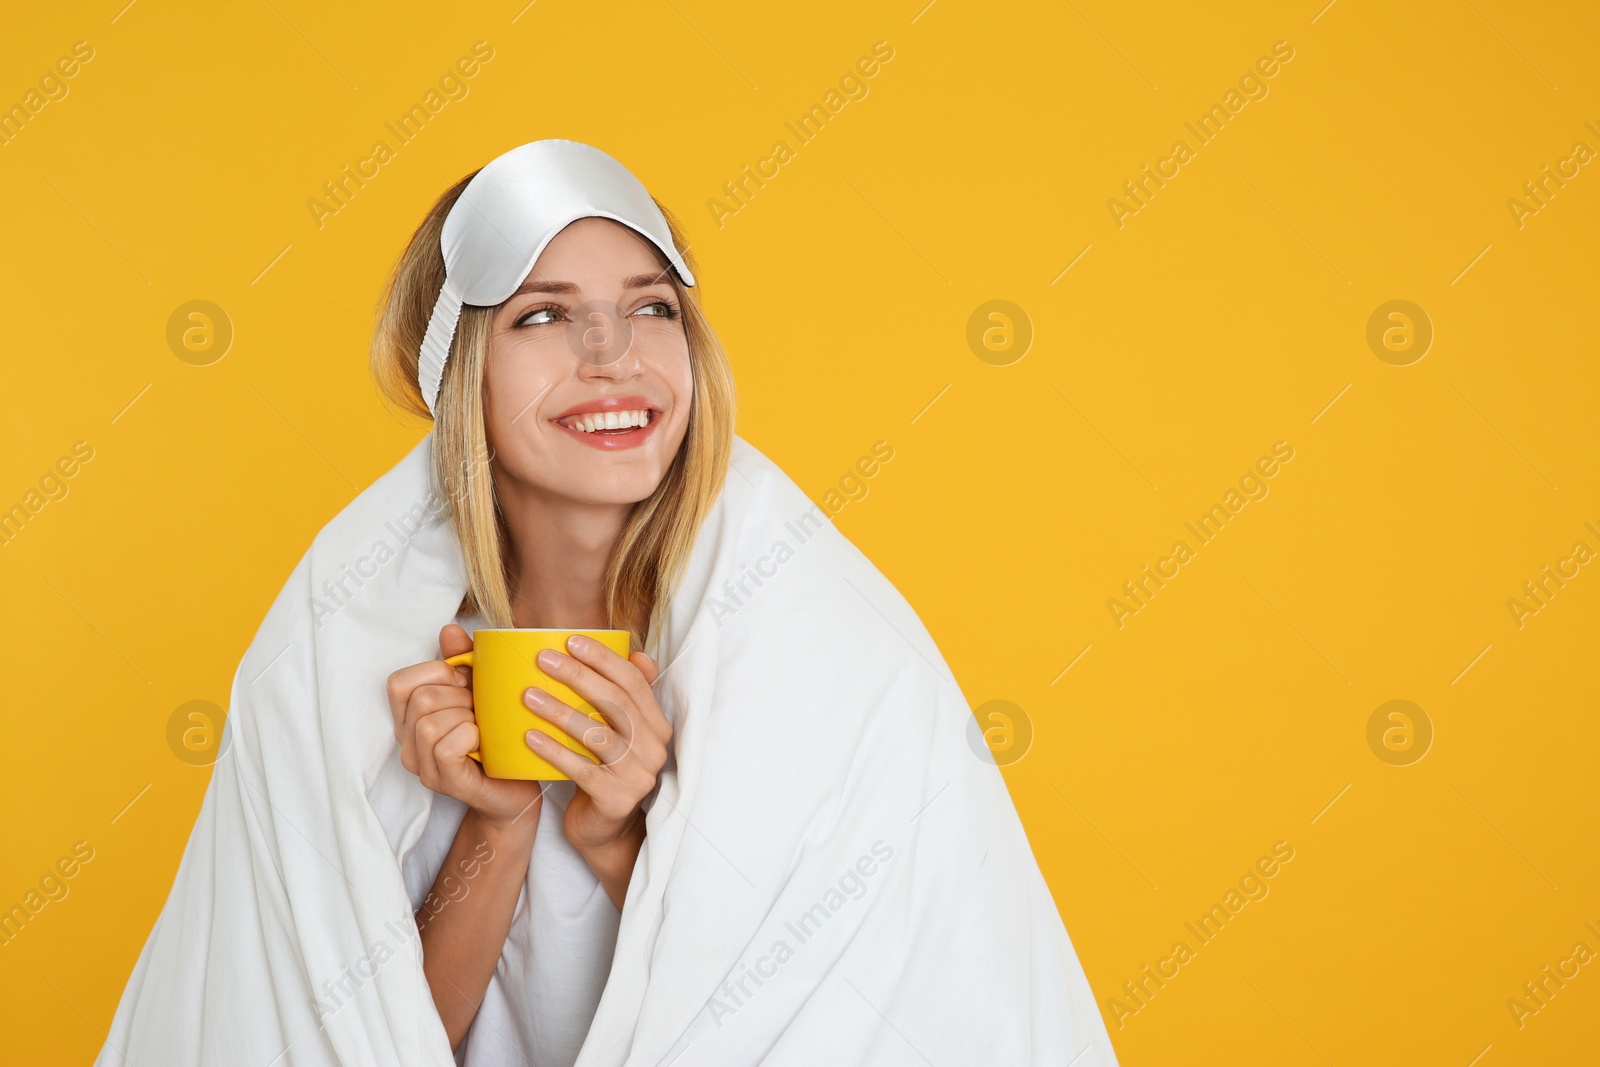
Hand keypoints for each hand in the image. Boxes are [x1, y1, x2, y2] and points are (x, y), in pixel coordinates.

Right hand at [385, 624, 544, 834]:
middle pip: (420, 699)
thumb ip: (463, 659)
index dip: (436, 673)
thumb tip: (450, 629)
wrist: (518, 787)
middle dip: (459, 696)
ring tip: (483, 727)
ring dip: (466, 717)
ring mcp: (424, 767)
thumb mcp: (480, 690)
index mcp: (410, 718)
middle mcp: (408, 743)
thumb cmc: (497, 736)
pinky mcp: (446, 782)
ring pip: (429, 723)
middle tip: (479, 710)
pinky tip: (484, 742)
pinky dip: (469, 736)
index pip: (399, 682)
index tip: (464, 683)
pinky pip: (446, 747)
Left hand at [520, 635, 670, 852]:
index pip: (634, 682)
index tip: (570, 640)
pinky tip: (529, 737)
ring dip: (560, 711)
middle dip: (578, 676)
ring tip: (528, 696)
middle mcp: (653, 747)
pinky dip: (554, 751)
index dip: (604, 659)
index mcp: (657, 725)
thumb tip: (638, 654)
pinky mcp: (616, 799)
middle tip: (542, 660)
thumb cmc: (606, 770)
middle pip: (616, 703)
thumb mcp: (620, 733)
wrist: (605, 829)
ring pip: (597, 735)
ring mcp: (637, 775)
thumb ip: (627, 697)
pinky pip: (581, 769)